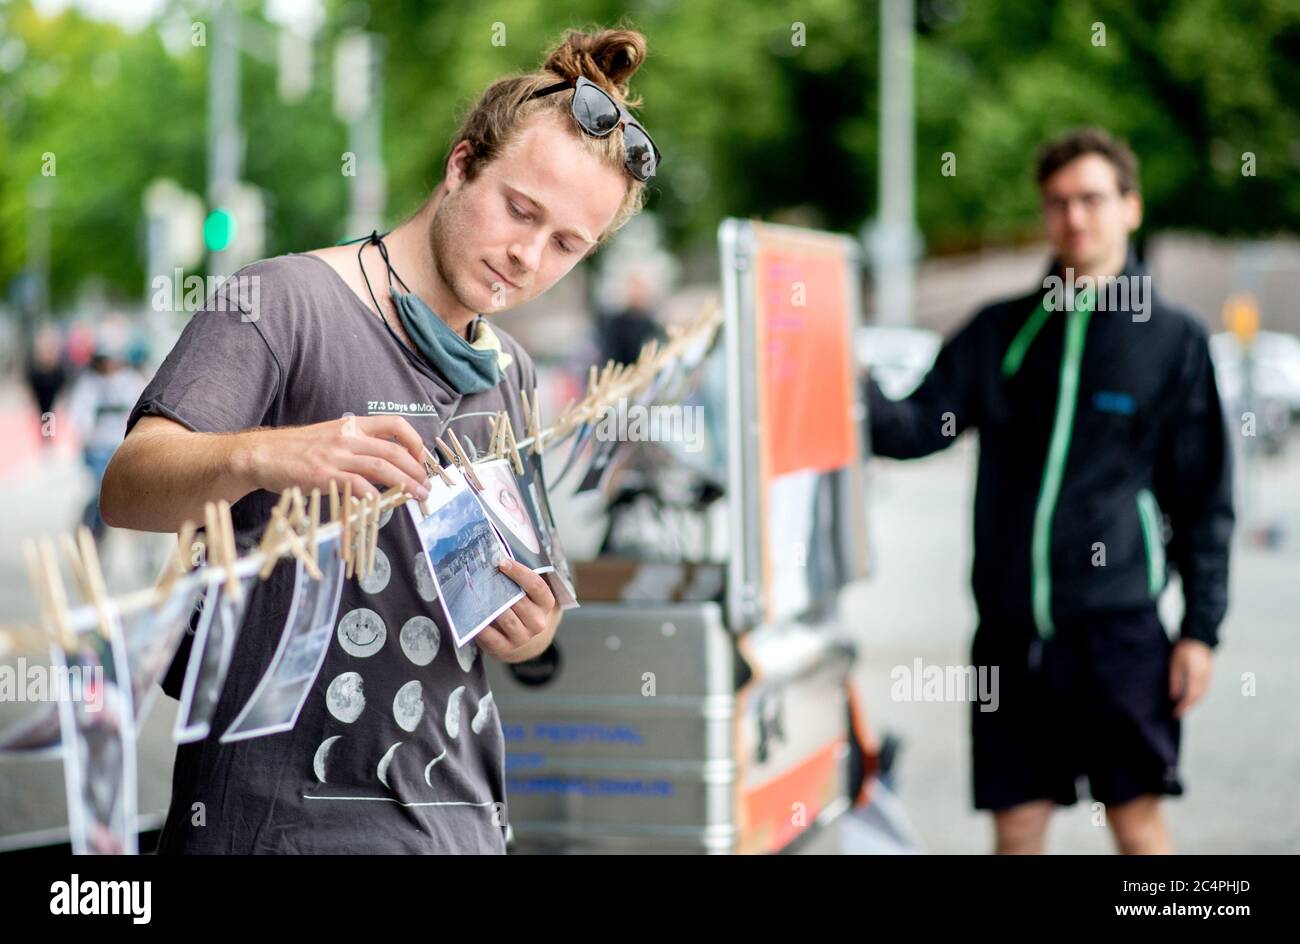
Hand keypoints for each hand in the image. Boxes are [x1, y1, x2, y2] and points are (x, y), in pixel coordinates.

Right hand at [241, 415, 430, 500]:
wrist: (261, 454)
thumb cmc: (297, 449)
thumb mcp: (330, 436)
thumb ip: (357, 446)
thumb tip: (385, 465)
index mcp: (352, 425)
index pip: (394, 424)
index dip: (414, 440)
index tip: (422, 458)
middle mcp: (348, 437)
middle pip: (394, 452)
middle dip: (416, 470)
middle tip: (426, 485)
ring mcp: (336, 456)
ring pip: (382, 469)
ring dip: (405, 484)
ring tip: (417, 496)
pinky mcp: (324, 475)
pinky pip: (358, 487)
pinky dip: (375, 497)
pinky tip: (383, 505)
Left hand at [476, 559, 559, 662]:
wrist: (519, 638)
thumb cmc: (521, 606)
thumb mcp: (528, 593)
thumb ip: (519, 578)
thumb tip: (496, 559)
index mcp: (546, 603)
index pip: (536, 585)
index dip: (519, 572)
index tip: (502, 562)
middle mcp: (538, 621)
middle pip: (519, 601)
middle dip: (500, 587)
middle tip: (482, 574)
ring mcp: (523, 637)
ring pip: (507, 619)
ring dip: (491, 606)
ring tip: (476, 592)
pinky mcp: (506, 648)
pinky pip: (492, 638)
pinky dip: (482, 627)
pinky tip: (472, 615)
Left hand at [1169, 638, 1212, 718]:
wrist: (1199, 639)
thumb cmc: (1183, 649)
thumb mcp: (1175, 663)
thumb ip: (1175, 679)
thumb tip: (1174, 697)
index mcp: (1196, 674)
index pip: (1191, 695)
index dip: (1183, 706)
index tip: (1175, 713)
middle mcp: (1204, 677)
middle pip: (1197, 697)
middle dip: (1187, 707)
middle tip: (1176, 714)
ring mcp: (1208, 676)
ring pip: (1201, 694)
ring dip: (1192, 703)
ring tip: (1181, 708)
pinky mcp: (1208, 675)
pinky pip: (1203, 689)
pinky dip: (1196, 697)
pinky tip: (1188, 699)